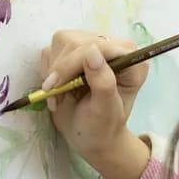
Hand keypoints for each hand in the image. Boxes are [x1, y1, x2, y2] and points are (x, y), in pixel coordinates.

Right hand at [41, 31, 150, 178]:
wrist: (90, 136)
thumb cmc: (103, 127)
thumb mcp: (106, 110)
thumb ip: (103, 82)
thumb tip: (92, 52)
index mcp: (130, 59)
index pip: (99, 45)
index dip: (74, 62)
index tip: (55, 85)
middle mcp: (113, 47)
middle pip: (76, 41)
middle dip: (61, 69)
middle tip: (53, 94)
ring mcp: (91, 47)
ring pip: (61, 42)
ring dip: (53, 71)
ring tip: (59, 95)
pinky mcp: (73, 51)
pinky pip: (51, 50)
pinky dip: (48, 71)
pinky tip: (57, 88)